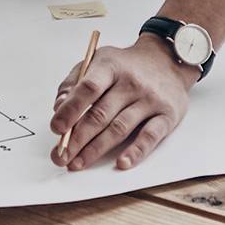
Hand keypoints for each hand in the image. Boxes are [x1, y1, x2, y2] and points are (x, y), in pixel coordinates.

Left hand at [47, 41, 195, 172]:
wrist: (168, 61)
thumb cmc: (126, 67)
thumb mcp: (99, 62)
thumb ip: (75, 83)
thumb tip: (59, 108)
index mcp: (110, 66)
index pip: (88, 88)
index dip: (71, 109)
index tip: (56, 128)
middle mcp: (131, 83)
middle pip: (100, 114)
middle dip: (77, 138)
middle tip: (60, 156)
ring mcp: (150, 100)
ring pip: (119, 128)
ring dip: (96, 149)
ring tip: (77, 163)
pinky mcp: (167, 116)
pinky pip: (150, 137)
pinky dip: (135, 152)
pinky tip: (121, 163)